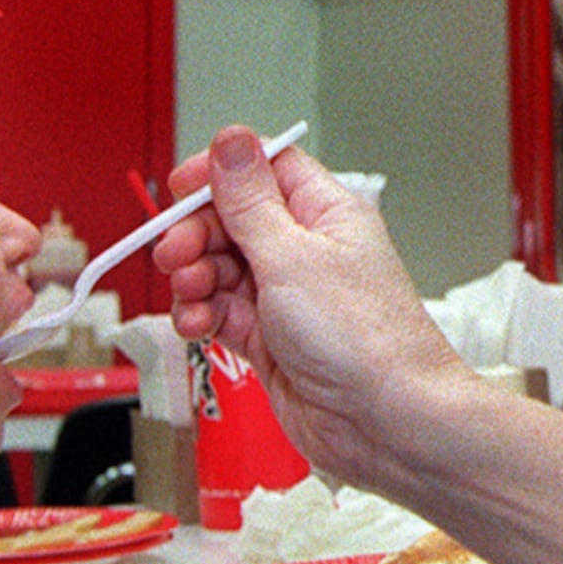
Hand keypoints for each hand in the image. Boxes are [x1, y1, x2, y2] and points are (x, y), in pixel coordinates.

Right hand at [155, 126, 470, 489]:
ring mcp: (288, 297)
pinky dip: (202, 316)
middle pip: (232, 220)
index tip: (181, 189)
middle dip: (196, 234)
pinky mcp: (271, 340)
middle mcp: (307, 252)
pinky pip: (222, 313)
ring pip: (220, 269)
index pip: (264, 170)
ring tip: (193, 295)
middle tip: (176, 254)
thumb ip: (251, 202)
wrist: (386, 422)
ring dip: (194, 279)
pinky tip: (198, 324)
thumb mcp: (294, 257)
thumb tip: (232, 142)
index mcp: (325, 214)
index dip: (219, 175)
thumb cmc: (366, 340)